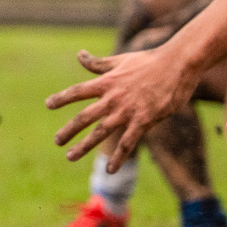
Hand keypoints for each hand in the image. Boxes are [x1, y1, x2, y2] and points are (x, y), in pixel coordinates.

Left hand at [45, 45, 198, 167]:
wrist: (177, 65)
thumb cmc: (149, 61)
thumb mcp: (120, 60)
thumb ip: (98, 63)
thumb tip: (79, 55)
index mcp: (106, 82)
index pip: (78, 91)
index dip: (62, 98)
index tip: (48, 104)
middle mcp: (113, 98)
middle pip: (84, 116)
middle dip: (68, 130)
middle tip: (57, 141)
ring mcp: (127, 111)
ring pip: (101, 132)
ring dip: (84, 146)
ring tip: (70, 157)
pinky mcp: (143, 121)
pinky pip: (127, 143)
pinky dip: (118, 158)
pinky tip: (110, 170)